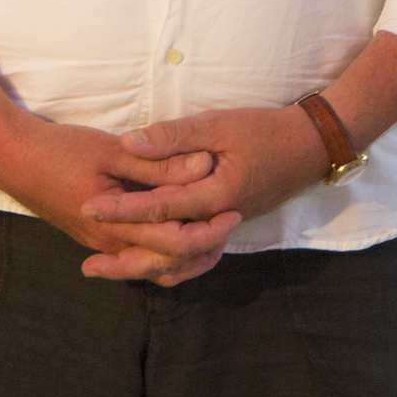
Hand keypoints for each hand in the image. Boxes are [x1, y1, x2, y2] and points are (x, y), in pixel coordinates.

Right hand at [0, 115, 241, 287]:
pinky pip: (136, 256)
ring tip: (213, 234)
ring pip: (153, 265)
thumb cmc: (59, 150)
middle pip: (169, 262)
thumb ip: (159, 164)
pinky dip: (161, 250)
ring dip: (185, 254)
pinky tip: (177, 234)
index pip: (175, 243)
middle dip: (204, 247)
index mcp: (116, 225)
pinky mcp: (95, 238)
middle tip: (230, 223)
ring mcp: (101, 244)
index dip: (209, 230)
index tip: (233, 209)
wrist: (12, 158)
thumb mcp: (112, 150)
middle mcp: (110, 244)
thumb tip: (203, 165)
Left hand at [79, 104, 330, 278]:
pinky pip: (195, 255)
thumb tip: (130, 142)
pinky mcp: (225, 225)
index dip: (122, 209)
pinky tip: (145, 261)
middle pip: (168, 250)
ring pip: (182, 260)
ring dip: (145, 266)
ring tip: (108, 271)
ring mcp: (224, 227)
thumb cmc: (264, 130)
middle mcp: (220, 220)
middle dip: (126, 256)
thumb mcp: (217, 124)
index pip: (160, 207)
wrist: (309, 147)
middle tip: (88, 266)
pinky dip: (170, 263)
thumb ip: (174, 136)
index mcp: (217, 196)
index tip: (89, 208)